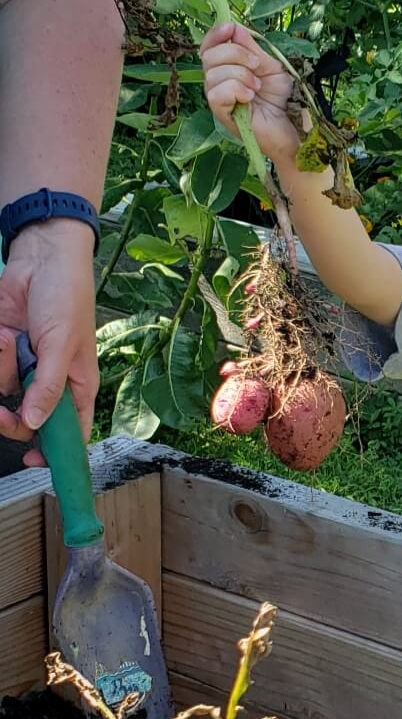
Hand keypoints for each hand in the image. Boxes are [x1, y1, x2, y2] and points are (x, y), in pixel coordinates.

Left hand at [0, 220, 99, 466]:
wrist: (40, 258)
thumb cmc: (67, 299)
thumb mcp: (63, 348)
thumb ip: (49, 388)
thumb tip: (34, 423)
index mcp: (77, 386)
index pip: (70, 429)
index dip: (55, 449)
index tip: (35, 460)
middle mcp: (49, 381)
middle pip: (27, 419)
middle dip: (10, 418)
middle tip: (1, 414)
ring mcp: (23, 366)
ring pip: (2, 392)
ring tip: (7, 340)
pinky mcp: (2, 351)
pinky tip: (2, 334)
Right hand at [201, 22, 298, 164]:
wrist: (288, 127)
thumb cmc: (280, 99)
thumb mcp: (271, 67)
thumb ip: (253, 50)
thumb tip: (235, 28)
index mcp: (226, 67)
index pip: (209, 46)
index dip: (216, 34)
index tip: (231, 29)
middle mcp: (217, 81)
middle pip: (209, 56)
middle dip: (235, 54)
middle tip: (256, 66)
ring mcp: (218, 99)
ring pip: (213, 74)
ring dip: (240, 75)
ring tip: (257, 87)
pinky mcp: (221, 115)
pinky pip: (215, 94)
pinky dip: (235, 90)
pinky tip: (249, 97)